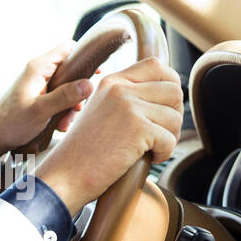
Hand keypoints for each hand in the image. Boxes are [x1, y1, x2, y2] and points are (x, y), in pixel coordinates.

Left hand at [0, 42, 96, 154]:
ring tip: (63, 124)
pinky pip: (60, 100)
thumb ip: (65, 96)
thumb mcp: (40, 111)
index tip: (96, 73)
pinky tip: (58, 126)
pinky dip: (62, 112)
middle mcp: (40, 72)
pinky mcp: (40, 97)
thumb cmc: (11, 123)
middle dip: (78, 91)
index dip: (85, 57)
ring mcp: (40, 85)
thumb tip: (89, 84)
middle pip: (72, 71)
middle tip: (76, 109)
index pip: (68, 48)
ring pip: (68, 88)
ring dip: (70, 106)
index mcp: (38, 67)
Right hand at [29, 56, 183, 216]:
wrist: (65, 176)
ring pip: (175, 116)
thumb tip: (168, 95)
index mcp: (111, 82)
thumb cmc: (84, 153)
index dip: (170, 84)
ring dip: (170, 137)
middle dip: (174, 115)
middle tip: (160, 135)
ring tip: (151, 149)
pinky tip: (148, 159)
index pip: (155, 65)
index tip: (166, 107)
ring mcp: (128, 106)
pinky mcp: (137, 128)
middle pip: (173, 90)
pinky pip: (170, 138)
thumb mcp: (102, 112)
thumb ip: (127, 99)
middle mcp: (119, 88)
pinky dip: (164, 153)